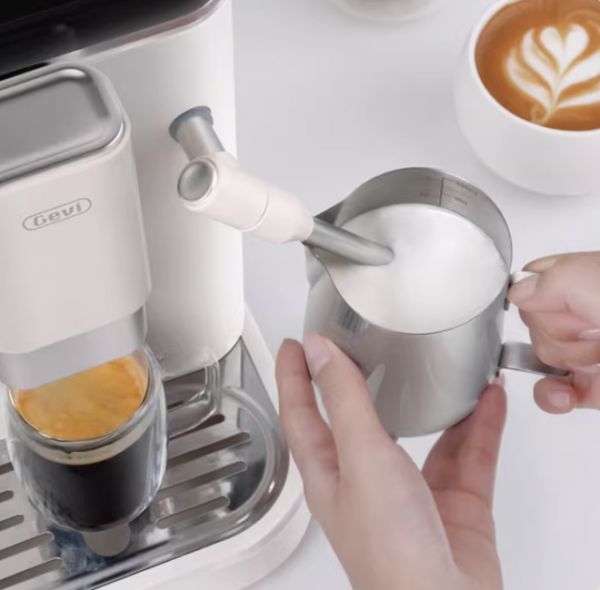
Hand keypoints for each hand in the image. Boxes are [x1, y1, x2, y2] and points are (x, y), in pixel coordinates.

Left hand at [276, 335, 505, 589]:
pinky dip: (480, 427)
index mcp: (329, 471)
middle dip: (356, 384)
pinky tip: (488, 403)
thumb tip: (320, 351)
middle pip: (355, 421)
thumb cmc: (390, 551)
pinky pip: (467, 454)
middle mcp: (365, 480)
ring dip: (430, 404)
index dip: (293, 377)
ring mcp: (410, 493)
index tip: (295, 346)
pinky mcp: (452, 505)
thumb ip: (343, 400)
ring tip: (436, 369)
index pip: (300, 413)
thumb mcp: (360, 456)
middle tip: (359, 349)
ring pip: (419, 434)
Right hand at [508, 252, 599, 412]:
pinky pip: (550, 392)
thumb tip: (517, 293)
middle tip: (590, 325)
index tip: (550, 299)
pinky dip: (552, 396)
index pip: (532, 279)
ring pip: (539, 354)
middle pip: (531, 319)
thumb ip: (550, 280)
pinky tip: (564, 392)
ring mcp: (585, 349)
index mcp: (582, 277)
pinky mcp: (589, 385)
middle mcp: (582, 312)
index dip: (533, 293)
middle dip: (556, 329)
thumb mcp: (593, 281)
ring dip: (565, 359)